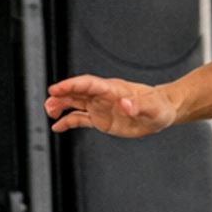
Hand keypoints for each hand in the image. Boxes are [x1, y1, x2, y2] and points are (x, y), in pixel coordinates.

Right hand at [45, 76, 176, 136]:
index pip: (88, 84)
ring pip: (75, 104)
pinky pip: (81, 119)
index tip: (56, 89)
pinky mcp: (101, 119)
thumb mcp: (152, 108)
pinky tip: (57, 126)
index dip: (71, 85)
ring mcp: (100, 107)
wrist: (162, 112)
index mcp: (113, 89)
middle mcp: (103, 96)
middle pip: (77, 92)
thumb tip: (125, 105)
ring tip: (49, 112)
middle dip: (61, 96)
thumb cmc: (159, 106)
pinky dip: (68, 122)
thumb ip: (138, 106)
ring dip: (61, 106)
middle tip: (49, 103)